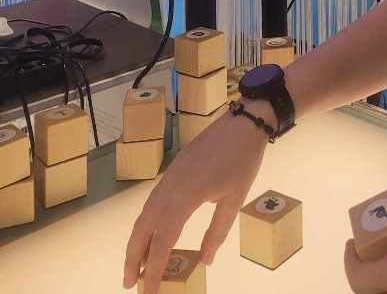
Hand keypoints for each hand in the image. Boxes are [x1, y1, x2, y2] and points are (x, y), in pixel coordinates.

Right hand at [122, 110, 267, 293]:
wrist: (242, 122)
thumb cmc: (242, 161)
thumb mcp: (234, 200)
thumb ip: (217, 232)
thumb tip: (205, 260)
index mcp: (184, 198)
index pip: (162, 241)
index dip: (153, 269)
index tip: (148, 292)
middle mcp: (170, 188)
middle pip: (142, 228)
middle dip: (133, 258)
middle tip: (129, 283)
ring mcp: (169, 177)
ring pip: (145, 214)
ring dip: (138, 240)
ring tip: (139, 264)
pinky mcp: (174, 170)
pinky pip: (153, 202)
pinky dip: (148, 222)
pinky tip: (154, 233)